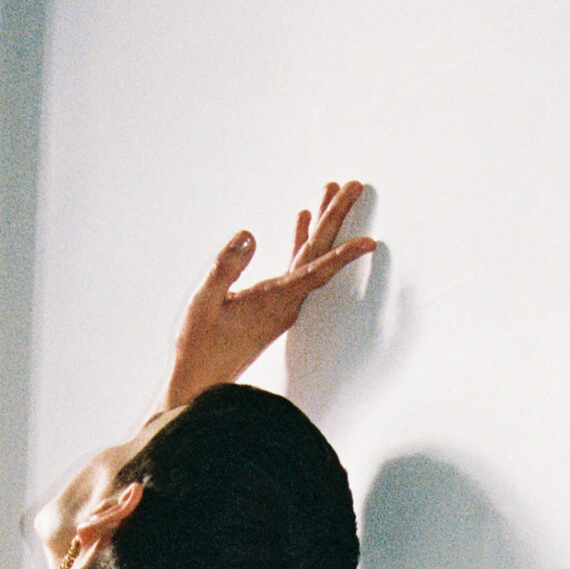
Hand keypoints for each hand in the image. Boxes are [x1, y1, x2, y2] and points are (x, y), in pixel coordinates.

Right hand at [163, 180, 376, 407]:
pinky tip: (301, 222)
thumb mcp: (204, 302)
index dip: (343, 254)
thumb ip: (226, 267)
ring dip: (320, 224)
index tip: (370, 242)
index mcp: (274, 300)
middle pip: (318, 254)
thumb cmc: (199, 346)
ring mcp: (282, 304)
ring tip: (328, 193)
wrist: (200, 382)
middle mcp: (286, 302)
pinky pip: (295, 267)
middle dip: (335, 217)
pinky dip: (300, 241)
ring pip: (309, 258)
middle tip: (354, 186)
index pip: (315, 271)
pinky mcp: (274, 305)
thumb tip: (248, 234)